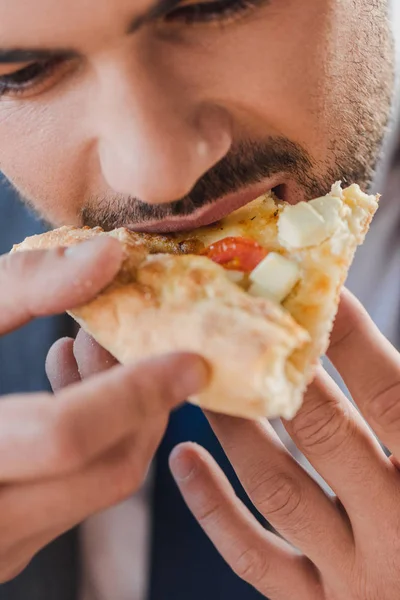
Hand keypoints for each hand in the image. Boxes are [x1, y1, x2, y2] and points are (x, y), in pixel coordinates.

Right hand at [0, 240, 206, 581]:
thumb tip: (109, 253)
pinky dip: (93, 444)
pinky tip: (64, 391)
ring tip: (85, 352)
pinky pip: (77, 497)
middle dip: (141, 403)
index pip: (69, 436)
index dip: (137, 393)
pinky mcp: (7, 547)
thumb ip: (21, 287)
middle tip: (122, 340)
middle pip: (107, 472)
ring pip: (99, 488)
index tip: (193, 361)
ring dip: (118, 420)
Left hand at [171, 290, 399, 599]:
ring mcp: (354, 576)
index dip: (356, 341)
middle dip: (285, 375)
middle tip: (245, 329)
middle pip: (327, 433)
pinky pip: (254, 558)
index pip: (393, 397)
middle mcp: (399, 530)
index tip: (321, 296)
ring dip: (238, 429)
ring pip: (279, 488)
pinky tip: (183, 457)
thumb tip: (366, 350)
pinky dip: (213, 507)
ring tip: (207, 383)